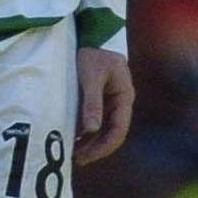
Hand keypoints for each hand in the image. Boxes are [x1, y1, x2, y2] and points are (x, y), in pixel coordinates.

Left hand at [74, 48, 133, 163]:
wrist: (85, 37)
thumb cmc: (89, 53)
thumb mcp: (90, 76)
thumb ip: (91, 102)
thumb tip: (92, 130)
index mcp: (124, 95)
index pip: (119, 128)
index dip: (104, 146)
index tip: (87, 156)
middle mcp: (120, 102)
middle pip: (112, 132)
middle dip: (96, 148)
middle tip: (77, 160)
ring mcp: (111, 102)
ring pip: (104, 130)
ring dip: (91, 143)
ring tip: (73, 154)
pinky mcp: (100, 101)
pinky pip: (96, 122)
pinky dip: (86, 133)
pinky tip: (74, 140)